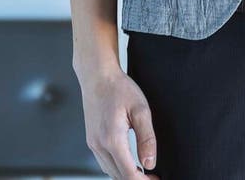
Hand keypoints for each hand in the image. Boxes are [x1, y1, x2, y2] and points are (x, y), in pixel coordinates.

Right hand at [78, 64, 159, 178]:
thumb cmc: (119, 88)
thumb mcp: (140, 109)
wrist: (97, 76)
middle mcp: (99, 145)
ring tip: (143, 171)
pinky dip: (117, 167)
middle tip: (153, 177)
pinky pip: (104, 162)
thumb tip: (150, 163)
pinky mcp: (91, 140)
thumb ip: (147, 138)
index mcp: (112, 139)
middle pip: (118, 176)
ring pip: (110, 171)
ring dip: (126, 175)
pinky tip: (127, 162)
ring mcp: (93, 144)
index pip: (128, 174)